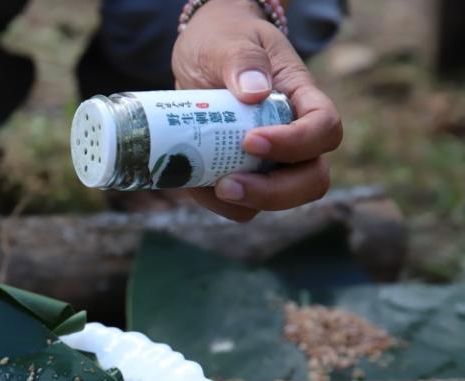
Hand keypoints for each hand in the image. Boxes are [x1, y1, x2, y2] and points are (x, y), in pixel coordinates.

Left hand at [171, 0, 342, 220]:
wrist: (203, 52)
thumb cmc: (224, 39)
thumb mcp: (230, 40)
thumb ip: (242, 60)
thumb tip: (254, 92)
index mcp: (301, 98)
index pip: (324, 129)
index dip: (297, 143)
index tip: (251, 140)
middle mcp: (294, 135)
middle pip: (311, 179)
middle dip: (274, 193)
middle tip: (227, 184)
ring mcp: (269, 159)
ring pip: (277, 200)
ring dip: (241, 203)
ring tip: (204, 184)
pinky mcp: (241, 173)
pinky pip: (239, 205)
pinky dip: (215, 203)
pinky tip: (191, 183)